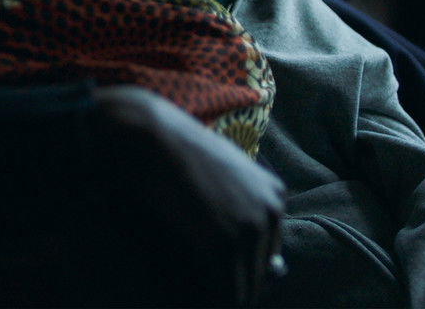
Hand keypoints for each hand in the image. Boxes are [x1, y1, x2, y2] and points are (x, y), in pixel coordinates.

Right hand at [83, 85, 285, 306]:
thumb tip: (234, 246)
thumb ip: (237, 203)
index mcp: (274, 194)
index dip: (244, 270)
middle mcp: (271, 211)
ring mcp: (250, 227)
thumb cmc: (174, 148)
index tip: (218, 278)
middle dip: (237, 286)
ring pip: (247, 288)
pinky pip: (227, 292)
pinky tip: (195, 299)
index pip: (270, 253)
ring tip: (199, 296)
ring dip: (224, 296)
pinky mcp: (223, 244)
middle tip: (206, 290)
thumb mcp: (220, 171)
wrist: (150, 134)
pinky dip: (212, 301)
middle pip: (262, 273)